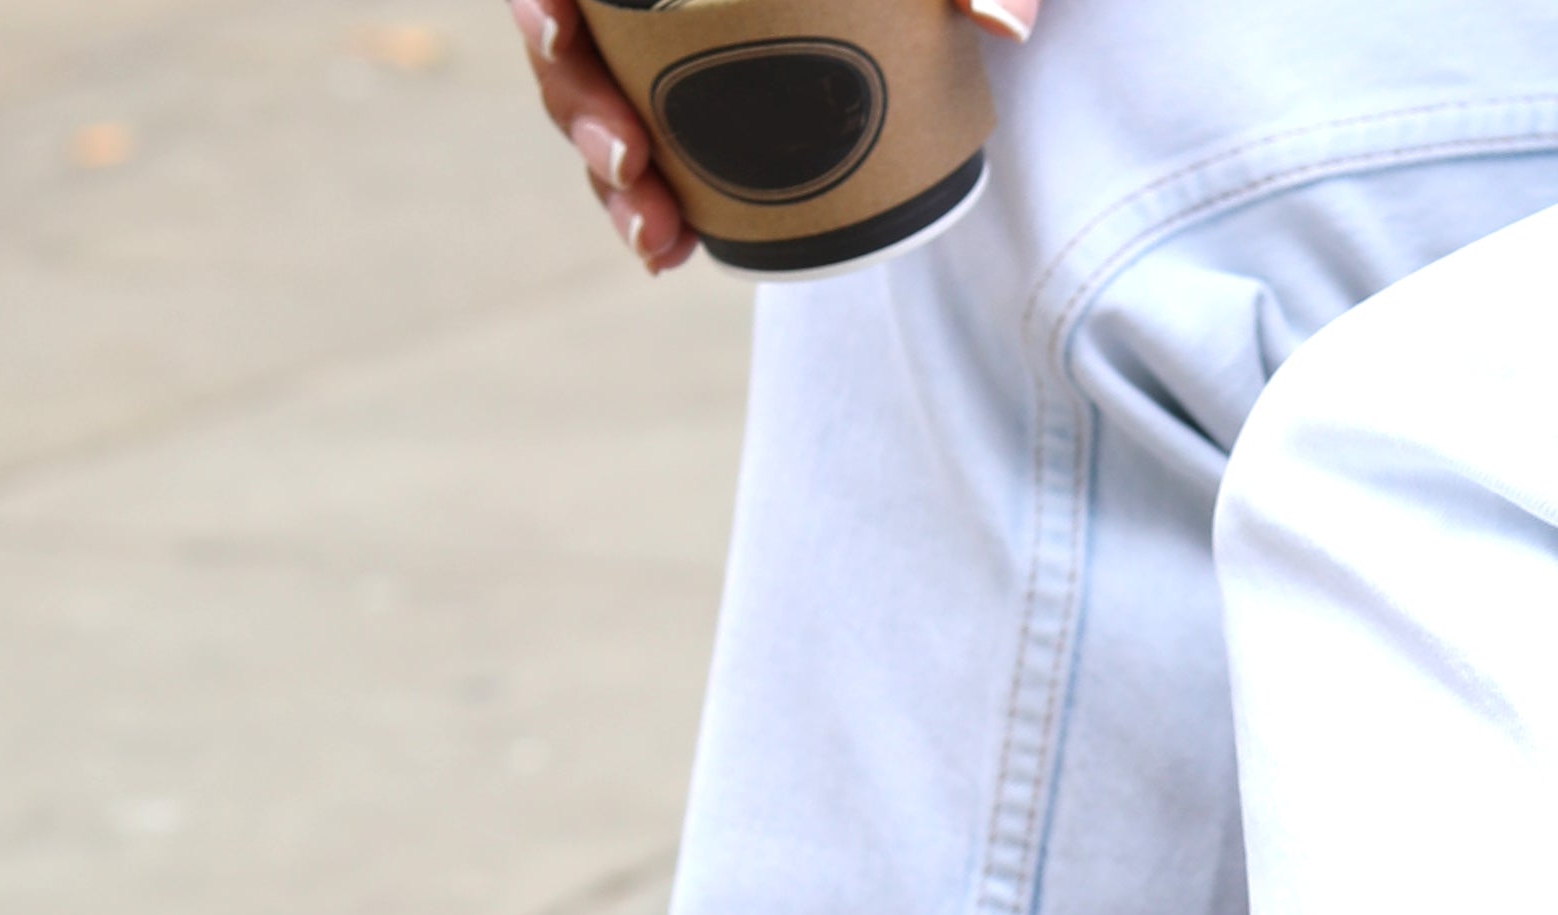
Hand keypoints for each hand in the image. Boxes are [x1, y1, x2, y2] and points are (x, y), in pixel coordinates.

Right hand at [506, 0, 1038, 273]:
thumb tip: (1002, 22)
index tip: (554, 23)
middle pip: (572, 34)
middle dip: (577, 105)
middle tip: (630, 164)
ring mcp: (676, 38)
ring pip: (603, 100)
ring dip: (611, 178)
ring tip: (657, 238)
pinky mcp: (706, 93)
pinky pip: (653, 148)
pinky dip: (652, 200)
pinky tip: (670, 249)